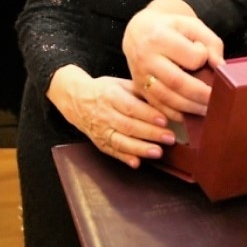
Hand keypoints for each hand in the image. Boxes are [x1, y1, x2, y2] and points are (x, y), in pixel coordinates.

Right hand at [47, 66, 177, 167]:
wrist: (77, 100)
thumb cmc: (105, 90)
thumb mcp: (121, 83)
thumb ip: (141, 91)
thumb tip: (165, 101)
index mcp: (111, 96)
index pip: (131, 107)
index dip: (148, 115)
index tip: (165, 121)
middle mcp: (105, 114)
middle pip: (129, 126)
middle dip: (151, 133)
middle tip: (169, 138)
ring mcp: (101, 130)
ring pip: (121, 141)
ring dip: (140, 148)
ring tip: (158, 152)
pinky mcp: (99, 142)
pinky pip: (112, 152)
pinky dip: (124, 158)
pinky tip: (137, 163)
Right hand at [123, 0, 224, 122]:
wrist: (140, 31)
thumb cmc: (171, 28)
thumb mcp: (192, 26)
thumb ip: (211, 43)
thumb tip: (222, 67)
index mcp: (160, 37)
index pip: (190, 56)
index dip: (203, 58)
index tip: (205, 56)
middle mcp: (146, 57)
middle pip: (177, 82)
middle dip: (201, 94)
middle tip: (219, 100)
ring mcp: (140, 75)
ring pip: (167, 98)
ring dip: (191, 107)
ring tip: (208, 109)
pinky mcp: (139, 89)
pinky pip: (158, 106)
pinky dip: (175, 114)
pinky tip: (190, 114)